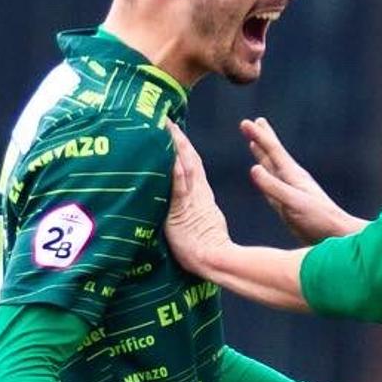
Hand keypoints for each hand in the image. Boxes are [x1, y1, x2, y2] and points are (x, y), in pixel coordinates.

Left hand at [166, 122, 231, 274]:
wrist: (215, 260)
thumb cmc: (207, 250)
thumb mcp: (202, 224)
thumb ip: (192, 211)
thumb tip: (183, 208)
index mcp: (202, 196)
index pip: (192, 166)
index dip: (184, 148)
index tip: (175, 131)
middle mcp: (198, 193)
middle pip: (189, 160)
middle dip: (179, 139)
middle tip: (167, 121)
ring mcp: (191, 200)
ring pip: (184, 167)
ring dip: (175, 147)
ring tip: (166, 129)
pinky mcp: (183, 210)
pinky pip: (178, 187)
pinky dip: (174, 170)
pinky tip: (168, 157)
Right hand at [240, 117, 365, 243]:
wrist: (337, 236)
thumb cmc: (319, 219)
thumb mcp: (294, 203)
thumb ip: (273, 187)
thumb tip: (253, 169)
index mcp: (293, 175)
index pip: (273, 150)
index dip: (259, 136)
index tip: (245, 122)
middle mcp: (291, 179)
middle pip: (273, 154)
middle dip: (262, 138)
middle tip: (251, 122)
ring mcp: (290, 191)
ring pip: (272, 167)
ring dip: (262, 154)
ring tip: (254, 143)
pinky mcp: (288, 204)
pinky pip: (271, 184)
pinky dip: (265, 175)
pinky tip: (262, 173)